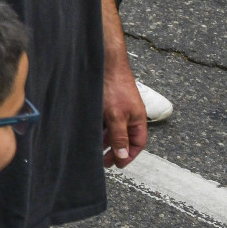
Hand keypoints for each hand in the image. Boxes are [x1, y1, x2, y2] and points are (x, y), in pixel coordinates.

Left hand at [103, 52, 147, 167]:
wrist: (105, 62)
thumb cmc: (114, 87)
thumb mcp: (116, 116)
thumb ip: (119, 136)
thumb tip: (122, 155)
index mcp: (137, 120)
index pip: (137, 144)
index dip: (128, 155)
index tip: (117, 165)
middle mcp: (129, 115)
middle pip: (124, 138)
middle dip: (115, 151)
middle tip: (103, 162)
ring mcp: (117, 108)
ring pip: (112, 129)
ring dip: (105, 140)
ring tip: (93, 150)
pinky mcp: (106, 103)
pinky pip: (103, 120)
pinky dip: (98, 128)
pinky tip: (88, 133)